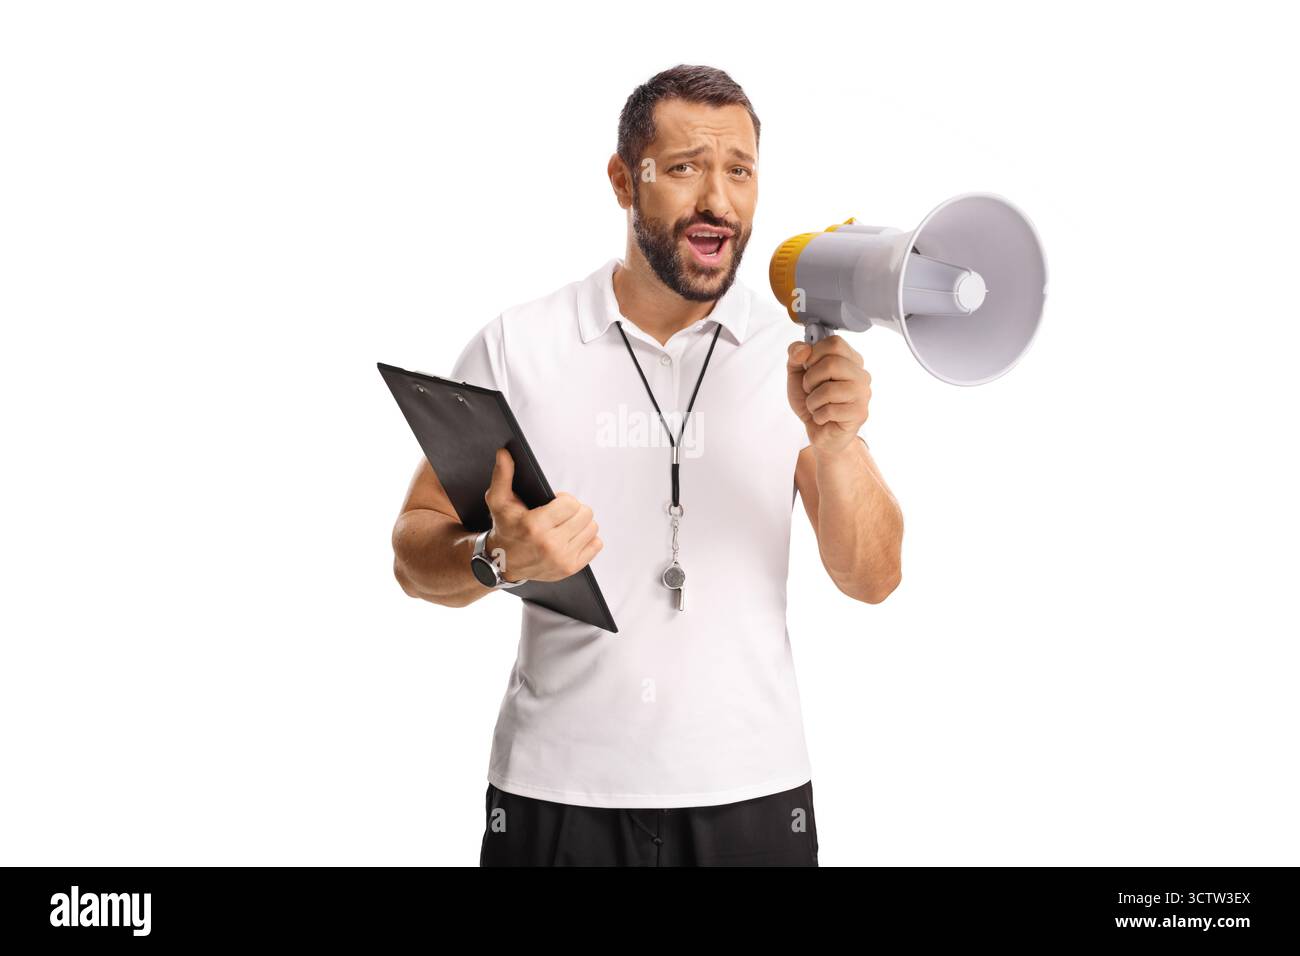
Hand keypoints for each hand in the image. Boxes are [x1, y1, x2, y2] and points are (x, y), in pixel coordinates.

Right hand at [483, 447, 602, 582]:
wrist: (503, 562)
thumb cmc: (504, 528)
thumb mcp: (498, 501)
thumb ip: (502, 475)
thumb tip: (504, 454)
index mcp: (535, 526)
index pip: (571, 503)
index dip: (563, 500)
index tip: (554, 503)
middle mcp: (550, 545)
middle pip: (585, 514)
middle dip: (574, 510)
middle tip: (560, 514)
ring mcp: (562, 559)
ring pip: (592, 528)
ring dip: (581, 524)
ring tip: (565, 525)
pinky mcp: (570, 568)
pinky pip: (596, 545)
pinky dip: (587, 539)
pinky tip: (571, 538)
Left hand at [786, 336, 871, 454]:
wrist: (819, 432)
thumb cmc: (813, 401)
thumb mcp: (797, 375)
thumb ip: (795, 356)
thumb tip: (803, 349)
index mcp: (850, 360)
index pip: (834, 343)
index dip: (814, 354)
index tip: (808, 368)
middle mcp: (861, 374)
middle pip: (832, 363)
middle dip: (810, 379)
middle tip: (810, 390)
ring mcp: (863, 393)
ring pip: (830, 389)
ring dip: (813, 400)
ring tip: (816, 405)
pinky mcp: (860, 413)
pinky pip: (831, 410)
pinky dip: (818, 415)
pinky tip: (823, 418)